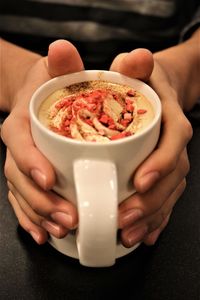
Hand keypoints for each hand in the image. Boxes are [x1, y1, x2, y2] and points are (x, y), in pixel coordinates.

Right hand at [1, 40, 83, 243]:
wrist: (42, 96)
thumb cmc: (53, 84)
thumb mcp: (58, 68)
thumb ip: (63, 61)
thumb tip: (62, 47)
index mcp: (22, 121)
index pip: (20, 142)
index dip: (31, 161)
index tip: (48, 179)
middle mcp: (19, 146)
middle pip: (21, 177)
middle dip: (42, 201)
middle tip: (68, 218)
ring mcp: (23, 164)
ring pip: (23, 194)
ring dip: (40, 215)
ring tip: (62, 230)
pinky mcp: (30, 176)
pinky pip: (24, 201)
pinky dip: (32, 219)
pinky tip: (43, 234)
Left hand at [110, 49, 191, 246]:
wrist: (155, 89)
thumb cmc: (140, 81)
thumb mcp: (135, 67)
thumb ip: (133, 64)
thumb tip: (134, 57)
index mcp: (170, 118)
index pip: (173, 142)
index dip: (160, 163)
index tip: (139, 182)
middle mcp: (173, 144)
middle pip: (171, 177)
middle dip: (150, 202)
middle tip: (124, 220)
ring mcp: (170, 162)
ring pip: (168, 193)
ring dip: (150, 217)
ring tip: (128, 235)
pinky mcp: (162, 173)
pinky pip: (163, 199)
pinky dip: (155, 219)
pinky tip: (143, 235)